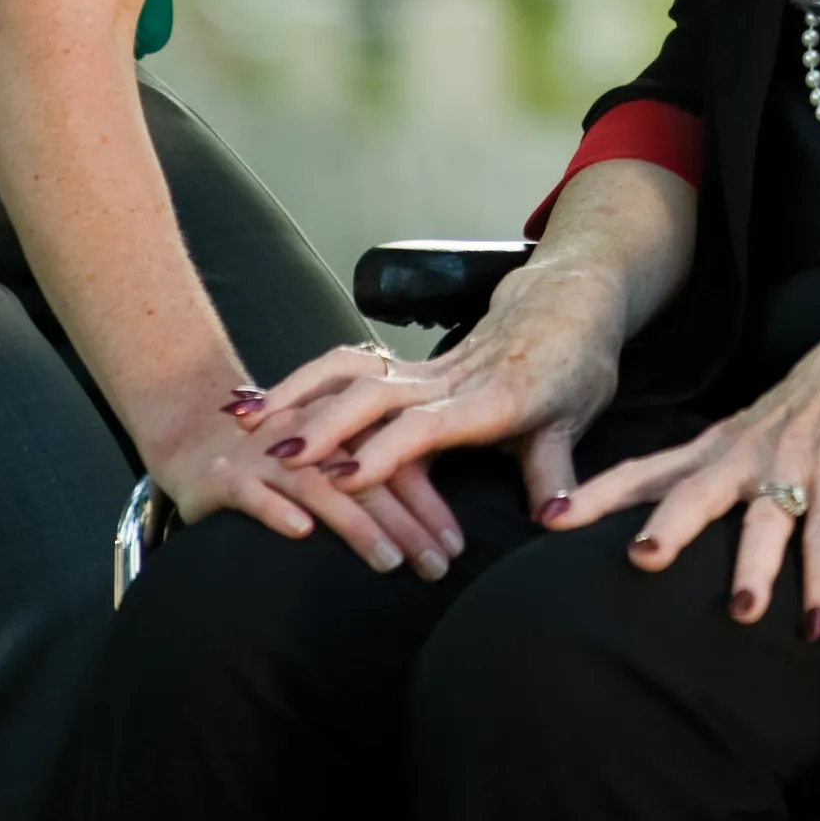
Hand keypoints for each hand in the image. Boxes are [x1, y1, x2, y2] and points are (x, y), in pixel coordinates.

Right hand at [142, 379, 468, 581]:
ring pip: (318, 485)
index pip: (397, 462)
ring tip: (388, 562)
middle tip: (438, 567)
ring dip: (356, 524)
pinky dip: (276, 510)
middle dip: (406, 524)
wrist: (196, 432)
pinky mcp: (225, 475)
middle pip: (367, 476)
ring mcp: (266, 453)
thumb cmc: (283, 453)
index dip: (430, 503)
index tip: (457, 547)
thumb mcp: (333, 454)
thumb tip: (440, 527)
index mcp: (343, 422)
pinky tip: (302, 535)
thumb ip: (380, 475)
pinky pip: (252, 492)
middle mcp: (310, 433)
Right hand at [249, 261, 634, 524]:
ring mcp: (423, 367)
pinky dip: (302, 382)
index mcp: (488, 398)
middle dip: (324, 424)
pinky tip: (261, 407)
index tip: (342, 479)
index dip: (384, 452)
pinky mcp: (410, 364)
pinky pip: (347, 365)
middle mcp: (446, 378)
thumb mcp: (570, 423)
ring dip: (298, 393)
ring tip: (247, 422)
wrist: (571, 300)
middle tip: (281, 457)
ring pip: (350, 371)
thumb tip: (553, 520)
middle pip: (374, 394)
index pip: (427, 425)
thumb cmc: (573, 369)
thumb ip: (553, 472)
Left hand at [546, 277, 819, 638]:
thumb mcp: (760, 426)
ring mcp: (796, 463)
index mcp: (722, 444)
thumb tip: (682, 510)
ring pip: (766, 518)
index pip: (648, 468)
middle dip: (665, 525)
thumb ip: (723, 465)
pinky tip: (817, 621)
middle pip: (696, 491)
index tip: (552, 518)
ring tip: (741, 612)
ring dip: (754, 567)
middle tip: (636, 559)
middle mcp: (748, 453)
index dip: (601, 494)